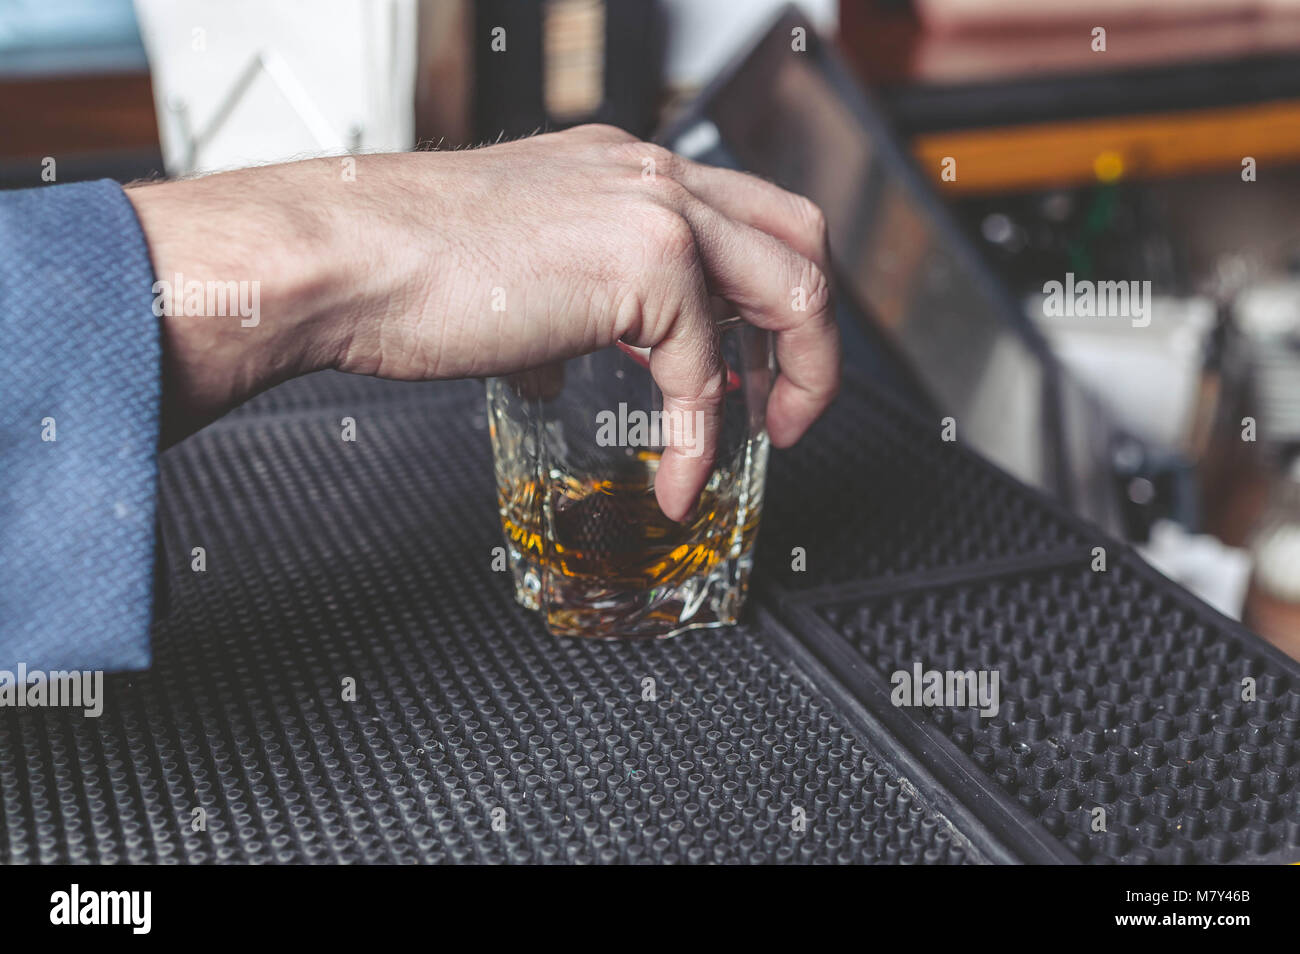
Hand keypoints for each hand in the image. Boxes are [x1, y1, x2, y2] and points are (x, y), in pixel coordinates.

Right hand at [126, 124, 839, 519]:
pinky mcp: (643, 267)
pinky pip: (703, 371)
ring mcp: (655, 211)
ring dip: (798, 375)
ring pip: (790, 288)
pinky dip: (700, 439)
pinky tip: (679, 481)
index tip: (758, 364)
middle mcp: (652, 177)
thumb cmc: (401, 266)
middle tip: (791, 404)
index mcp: (626, 172)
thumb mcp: (511, 276)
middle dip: (812, 332)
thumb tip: (565, 363)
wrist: (344, 259)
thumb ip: (562, 311)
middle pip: (796, 239)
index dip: (768, 296)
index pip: (744, 219)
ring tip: (768, 441)